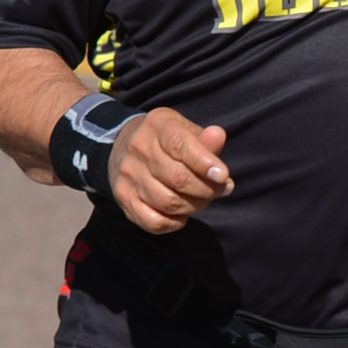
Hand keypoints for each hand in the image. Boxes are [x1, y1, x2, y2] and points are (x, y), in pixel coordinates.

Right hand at [111, 107, 233, 234]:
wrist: (125, 149)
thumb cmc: (167, 142)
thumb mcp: (187, 131)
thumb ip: (205, 139)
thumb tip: (218, 136)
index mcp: (157, 125)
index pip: (179, 144)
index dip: (204, 162)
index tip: (223, 176)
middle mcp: (138, 148)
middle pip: (177, 178)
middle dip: (207, 189)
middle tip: (220, 189)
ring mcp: (128, 175)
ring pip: (168, 202)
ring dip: (194, 206)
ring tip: (202, 198)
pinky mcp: (124, 199)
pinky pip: (155, 222)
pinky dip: (175, 223)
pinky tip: (182, 213)